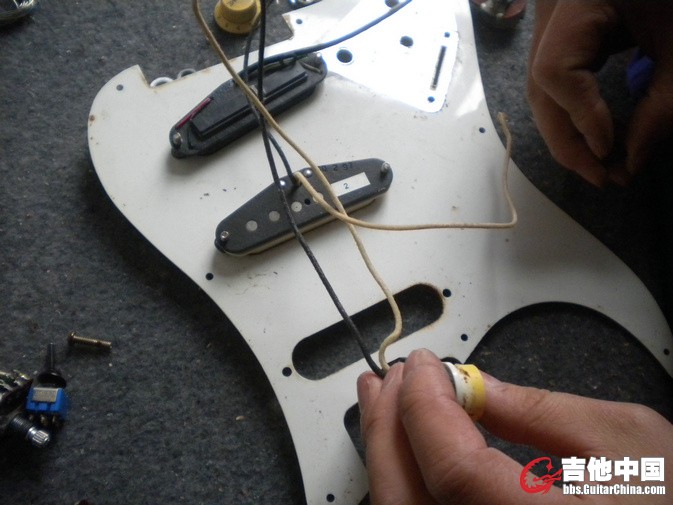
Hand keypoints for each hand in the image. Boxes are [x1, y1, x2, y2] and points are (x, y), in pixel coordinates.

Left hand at [357, 349, 672, 503]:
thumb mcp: (628, 442)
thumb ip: (541, 411)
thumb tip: (474, 386)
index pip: (454, 470)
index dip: (426, 407)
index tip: (422, 365)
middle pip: (411, 499)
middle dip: (389, 428)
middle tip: (389, 379)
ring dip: (389, 453)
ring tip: (386, 403)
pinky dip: (409, 480)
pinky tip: (410, 447)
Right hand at [527, 0, 672, 185]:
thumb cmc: (672, 0)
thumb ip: (663, 101)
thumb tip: (633, 159)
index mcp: (578, 5)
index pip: (555, 69)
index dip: (579, 114)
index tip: (610, 149)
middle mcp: (551, 21)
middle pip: (540, 91)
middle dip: (568, 143)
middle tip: (603, 179)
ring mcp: (550, 34)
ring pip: (543, 97)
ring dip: (571, 138)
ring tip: (607, 166)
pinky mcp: (563, 44)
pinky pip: (556, 91)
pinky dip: (577, 120)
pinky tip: (605, 140)